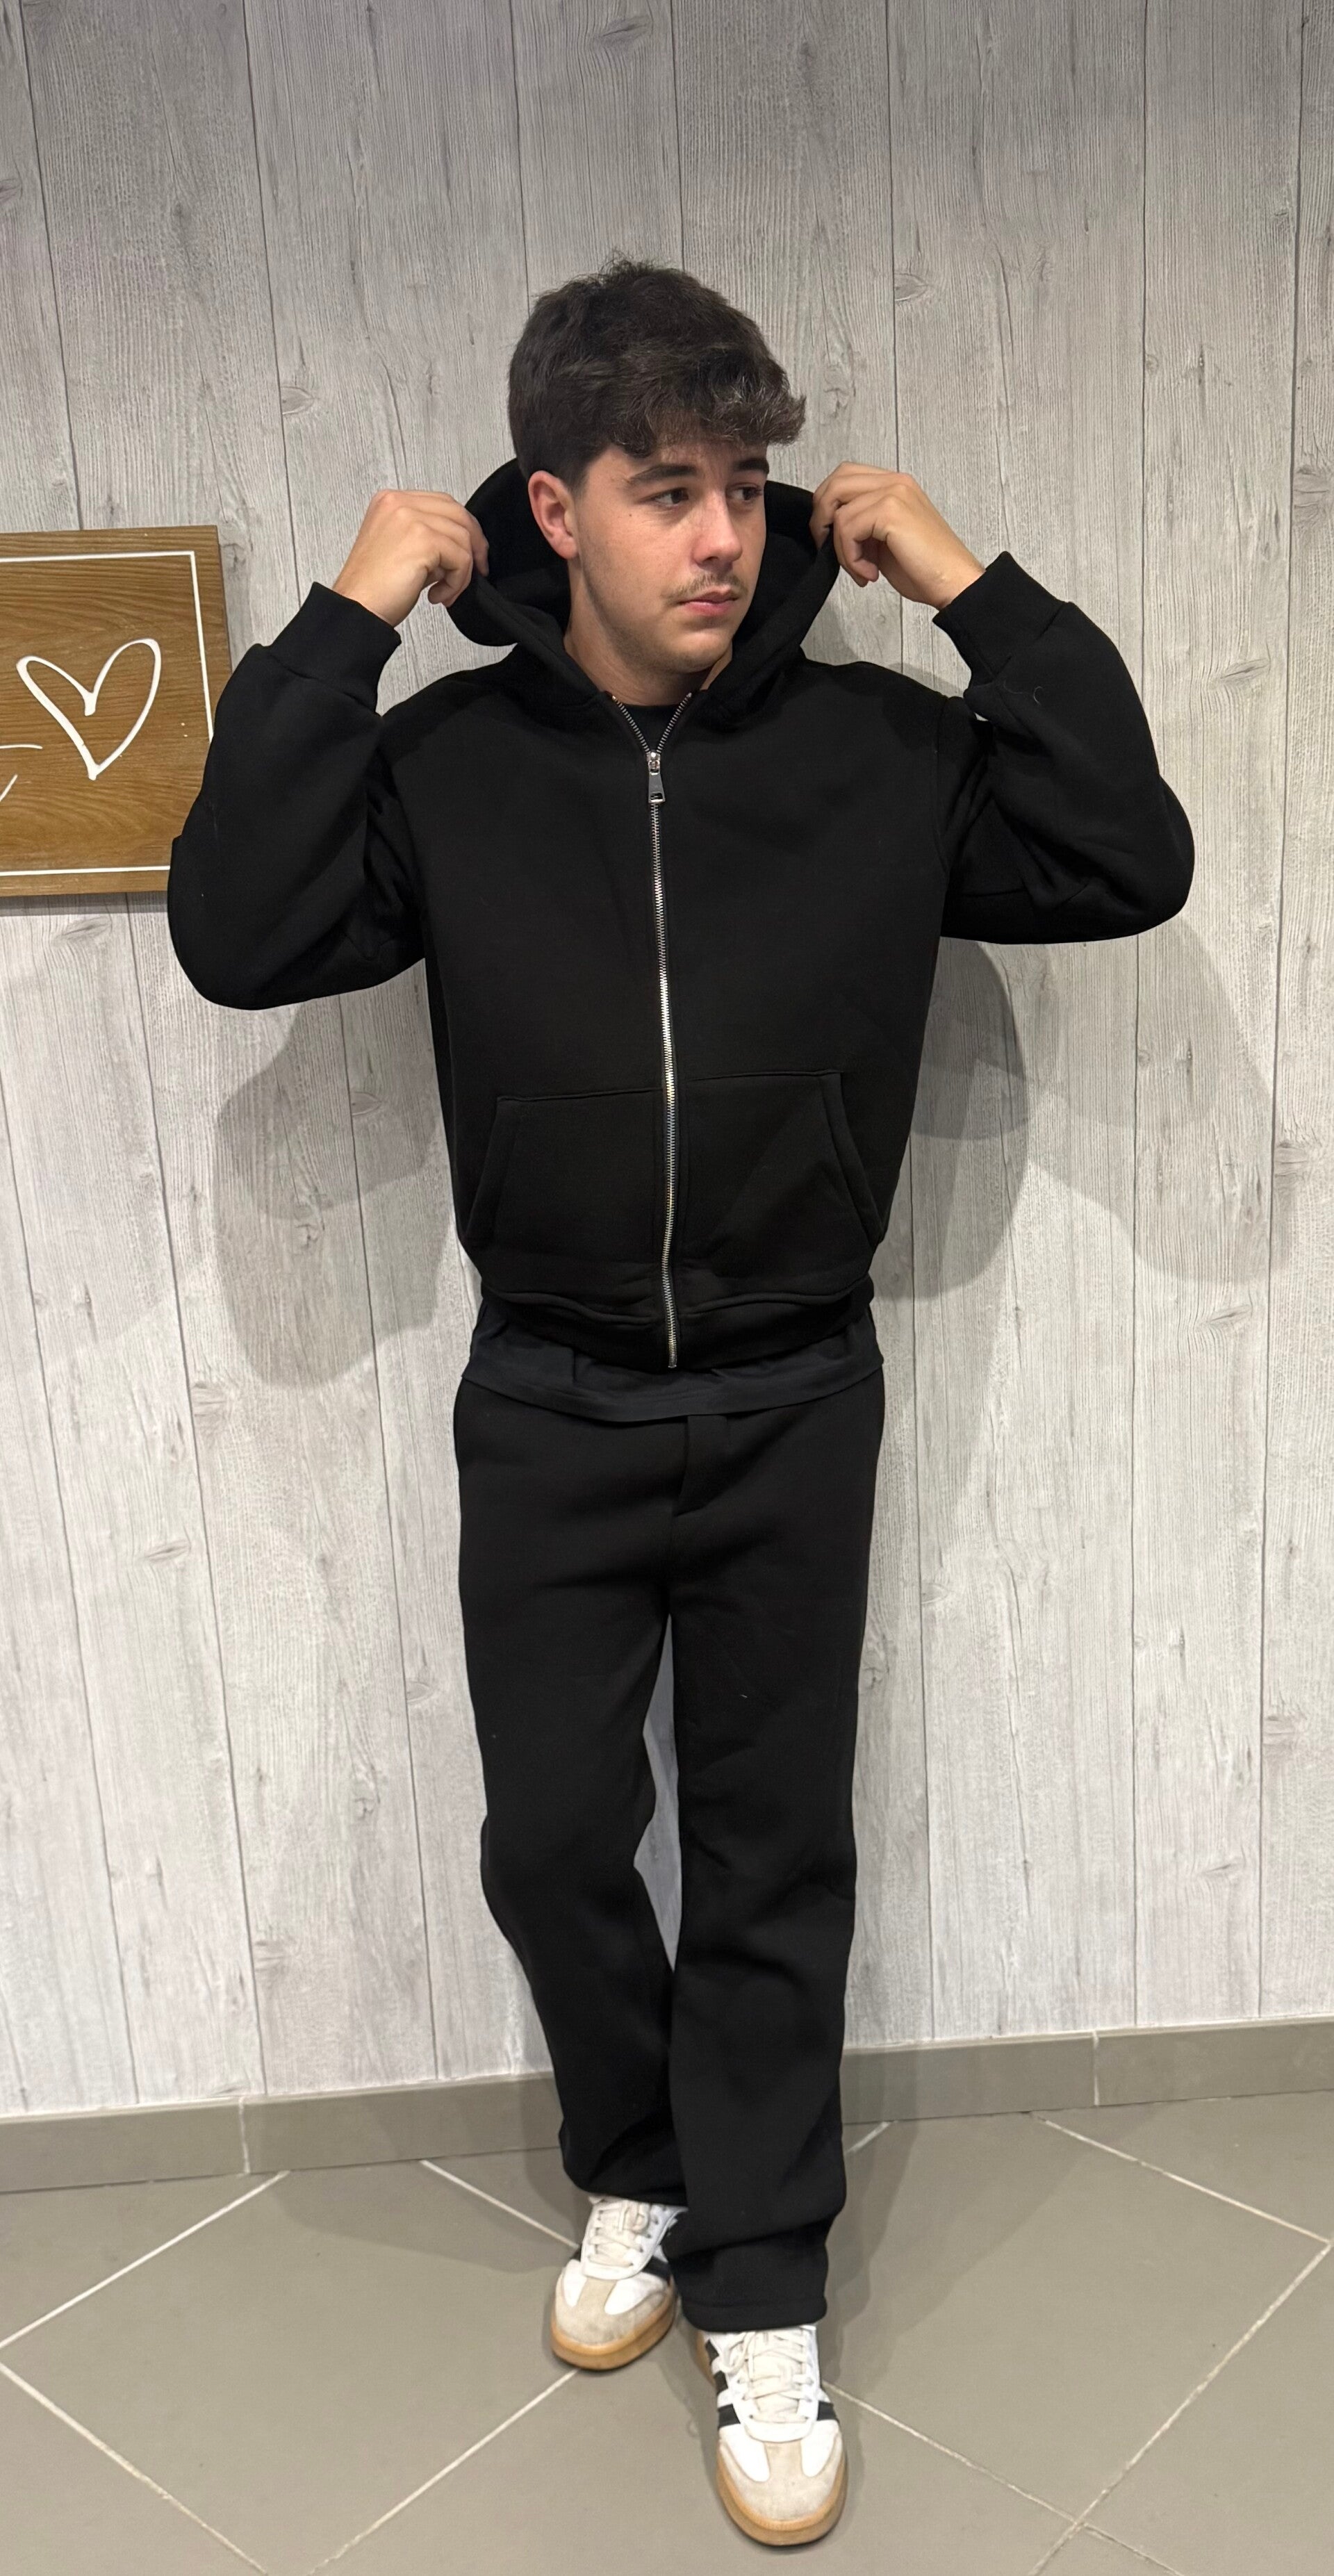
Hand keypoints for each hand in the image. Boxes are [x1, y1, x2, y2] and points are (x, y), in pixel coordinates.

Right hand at [331, 488, 489, 627]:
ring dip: (462, 571)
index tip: (470, 553)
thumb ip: (426, 539)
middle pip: (457, 513)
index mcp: (390, 502)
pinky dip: (457, 581)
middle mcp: (399, 503)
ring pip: (462, 537)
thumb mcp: (399, 550)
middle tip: (476, 570)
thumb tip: (457, 548)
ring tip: (445, 591)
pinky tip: (439, 594)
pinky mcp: (423, 539)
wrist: (357, 609)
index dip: (462, 528)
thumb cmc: (372, 588)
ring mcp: (410, 518)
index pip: (441, 503)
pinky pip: (461, 558)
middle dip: (473, 544)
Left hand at [808, 464, 983, 609]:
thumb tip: (833, 529)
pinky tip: (869, 572)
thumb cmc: (927, 568)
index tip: (828, 536)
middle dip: (821, 516)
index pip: (846, 476)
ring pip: (839, 510)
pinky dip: (850, 557)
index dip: (827, 504)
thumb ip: (863, 524)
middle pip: (837, 481)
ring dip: (841, 549)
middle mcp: (895, 483)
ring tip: (862, 569)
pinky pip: (847, 529)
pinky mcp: (890, 511)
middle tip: (827, 547)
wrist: (954, 583)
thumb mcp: (886, 540)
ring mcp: (893, 493)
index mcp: (895, 486)